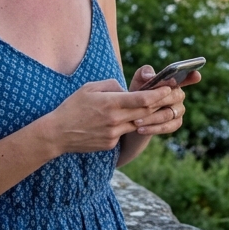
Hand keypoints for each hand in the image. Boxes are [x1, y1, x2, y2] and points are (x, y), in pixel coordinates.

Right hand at [40, 79, 178, 154]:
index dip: (158, 94)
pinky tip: (126, 121)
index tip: (168, 89)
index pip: (142, 99)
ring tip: (156, 108)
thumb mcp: (90, 88)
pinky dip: (128, 125)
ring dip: (148, 117)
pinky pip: (125, 132)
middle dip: (160, 105)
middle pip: (145, 112)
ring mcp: (113, 134)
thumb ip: (112, 85)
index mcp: (110, 103)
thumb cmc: (72, 106)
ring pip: (138, 124)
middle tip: (171, 97)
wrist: (57, 134)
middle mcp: (115, 119)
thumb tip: (127, 90)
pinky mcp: (110, 144)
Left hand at [127, 66, 201, 136]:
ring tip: (136, 121)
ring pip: (168, 114)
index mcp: (173, 82)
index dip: (192, 76)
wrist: (135, 115)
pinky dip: (153, 128)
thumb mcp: (138, 81)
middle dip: (157, 101)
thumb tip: (150, 76)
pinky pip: (167, 127)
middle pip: (174, 97)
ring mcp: (180, 109)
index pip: (186, 76)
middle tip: (144, 106)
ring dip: (151, 118)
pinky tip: (141, 129)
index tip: (196, 75)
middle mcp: (179, 94)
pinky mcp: (176, 123)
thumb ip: (143, 74)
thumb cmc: (139, 93)